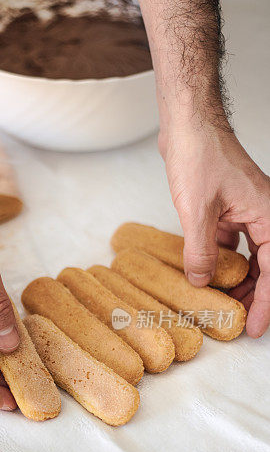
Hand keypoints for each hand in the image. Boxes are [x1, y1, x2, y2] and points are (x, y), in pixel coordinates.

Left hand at [160, 123, 269, 337]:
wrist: (188, 124)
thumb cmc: (200, 154)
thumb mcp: (197, 210)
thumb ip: (201, 250)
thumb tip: (202, 282)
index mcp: (267, 215)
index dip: (266, 302)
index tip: (256, 327)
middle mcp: (262, 216)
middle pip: (267, 266)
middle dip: (254, 295)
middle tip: (238, 320)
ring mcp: (245, 213)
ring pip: (250, 258)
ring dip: (238, 281)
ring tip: (223, 303)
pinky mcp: (227, 211)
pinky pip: (231, 245)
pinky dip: (222, 262)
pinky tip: (207, 275)